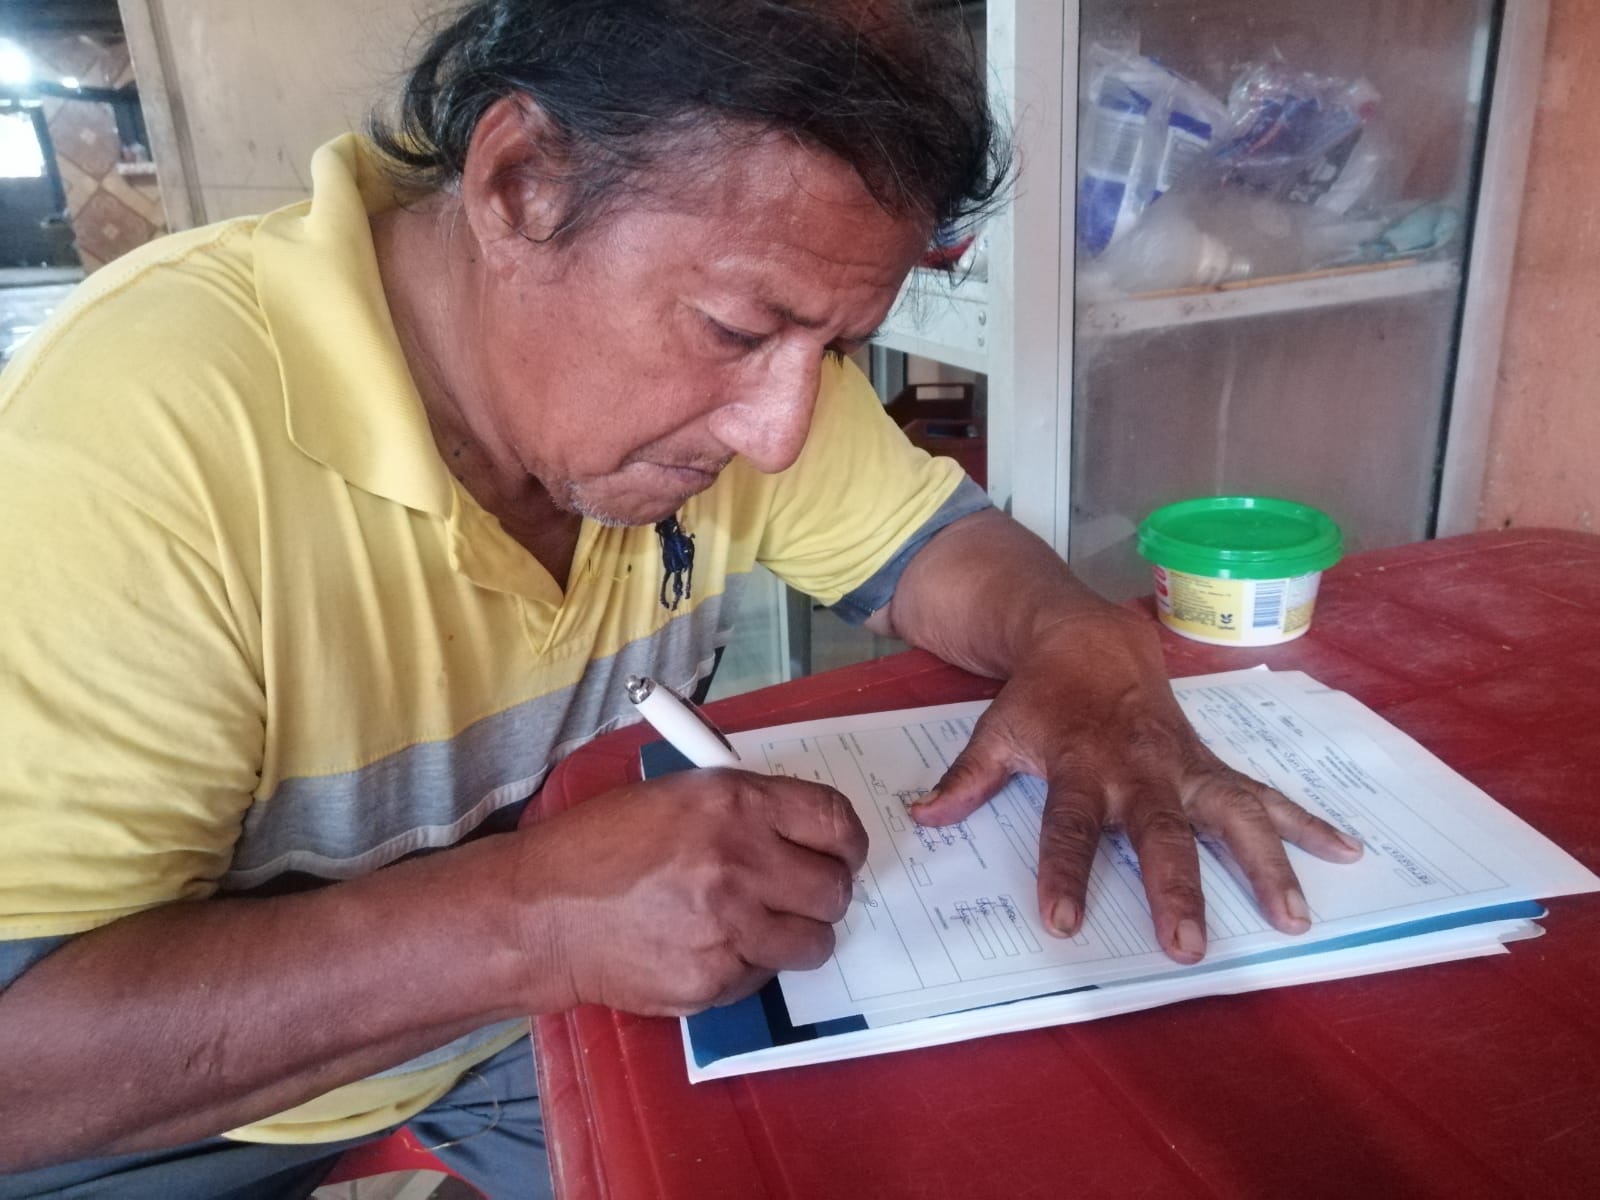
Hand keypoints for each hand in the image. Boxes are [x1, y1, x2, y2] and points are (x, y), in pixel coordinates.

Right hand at [511, 769, 866, 1014]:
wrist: (541, 912)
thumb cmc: (601, 845)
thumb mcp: (676, 796)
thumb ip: (745, 809)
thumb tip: (803, 830)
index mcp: (733, 804)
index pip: (834, 821)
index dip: (848, 841)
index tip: (842, 853)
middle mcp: (738, 862)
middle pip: (834, 888)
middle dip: (824, 892)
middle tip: (799, 893)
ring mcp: (727, 927)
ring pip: (812, 942)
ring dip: (794, 934)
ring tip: (755, 923)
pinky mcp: (712, 979)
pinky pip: (764, 976)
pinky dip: (748, 964)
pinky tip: (709, 945)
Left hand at [908, 612, 1363, 963]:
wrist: (1091, 638)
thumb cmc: (1041, 697)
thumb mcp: (996, 729)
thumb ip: (967, 778)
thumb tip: (924, 816)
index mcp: (1080, 765)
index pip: (1069, 827)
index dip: (1066, 872)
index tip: (1063, 921)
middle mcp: (1140, 769)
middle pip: (1161, 832)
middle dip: (1176, 888)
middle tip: (1188, 945)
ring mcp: (1185, 766)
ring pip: (1232, 814)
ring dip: (1266, 864)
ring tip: (1294, 916)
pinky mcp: (1213, 763)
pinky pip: (1265, 794)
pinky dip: (1307, 823)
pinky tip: (1347, 851)